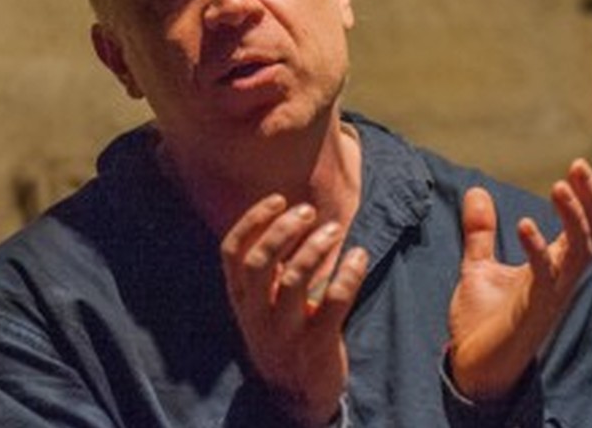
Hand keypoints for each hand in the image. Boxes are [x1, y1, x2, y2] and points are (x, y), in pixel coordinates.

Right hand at [221, 194, 367, 426]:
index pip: (232, 251)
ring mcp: (285, 332)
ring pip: (295, 281)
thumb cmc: (280, 332)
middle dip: (284, 230)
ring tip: (335, 229)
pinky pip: (334, 303)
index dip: (253, 220)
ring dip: (316, 248)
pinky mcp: (317, 346)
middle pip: (260, 262)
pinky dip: (348, 275)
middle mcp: (256, 313)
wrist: (295, 394)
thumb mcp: (260, 303)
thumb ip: (265, 266)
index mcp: (240, 297)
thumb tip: (283, 212)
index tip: (279, 198)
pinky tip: (359, 255)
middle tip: (308, 211)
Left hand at [449, 159, 591, 399]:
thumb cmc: (483, 321)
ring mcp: (549, 296)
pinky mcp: (531, 311)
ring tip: (559, 187)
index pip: (582, 229)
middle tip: (579, 166)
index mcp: (552, 269)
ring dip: (572, 219)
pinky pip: (543, 277)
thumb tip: (476, 190)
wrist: (472, 365)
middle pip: (591, 237)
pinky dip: (537, 249)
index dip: (585, 199)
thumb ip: (481, 232)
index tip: (578, 166)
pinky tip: (524, 224)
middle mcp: (559, 281)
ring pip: (578, 254)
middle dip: (589, 201)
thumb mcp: (479, 267)